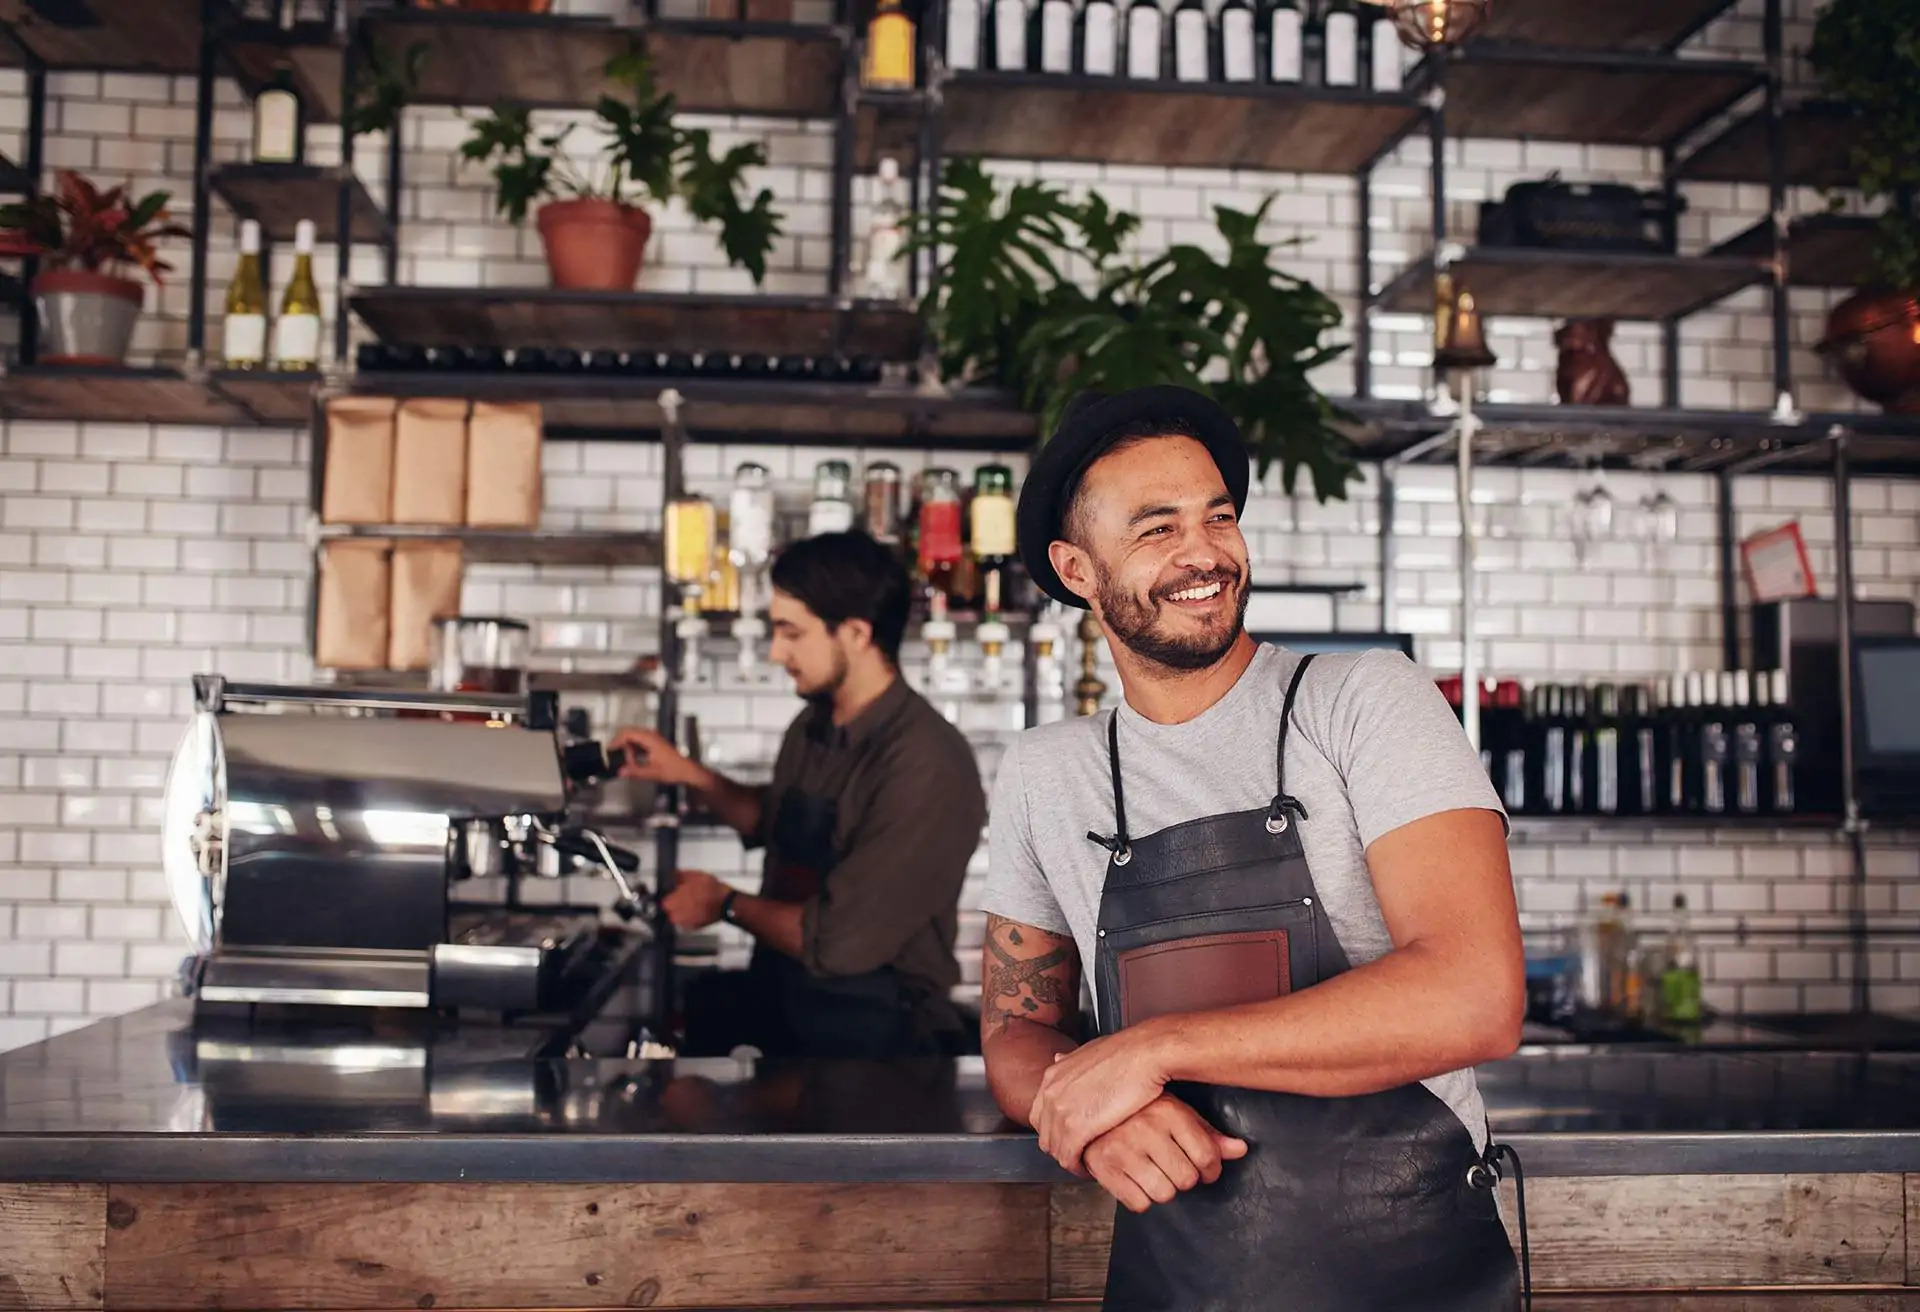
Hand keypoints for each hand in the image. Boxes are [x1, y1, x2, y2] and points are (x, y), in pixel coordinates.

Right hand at [608, 726, 707, 788]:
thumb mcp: (652, 773)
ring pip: (633, 738)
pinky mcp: (654, 743)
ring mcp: (653, 738)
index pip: (628, 733)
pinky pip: (639, 743)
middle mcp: (651, 735)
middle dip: (620, 745)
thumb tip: (621, 771)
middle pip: (629, 733)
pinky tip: (634, 762)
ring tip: (628, 764)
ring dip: (628, 750)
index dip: (616, 741)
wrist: (687, 771)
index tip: (609, 750)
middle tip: (615, 757)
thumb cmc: (674, 770)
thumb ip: (635, 772)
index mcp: (650, 739)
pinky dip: (633, 751)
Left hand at [660, 869, 730, 929]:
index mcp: (671, 903)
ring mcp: (685, 924)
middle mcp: (675, 916)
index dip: (669, 895)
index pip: (663, 901)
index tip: (675, 892)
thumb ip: (678, 876)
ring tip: (693, 902)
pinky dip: (691, 916)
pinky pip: (688, 921)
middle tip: (685, 896)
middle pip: (670, 910)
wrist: (726, 902)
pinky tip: (698, 909)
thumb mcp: (692, 875)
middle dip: (676, 904)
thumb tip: (671, 875)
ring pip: (679, 917)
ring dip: (683, 911)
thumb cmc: (709, 888)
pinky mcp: (694, 928)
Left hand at [1030, 1024, 1170, 1173]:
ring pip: (1055, 1148)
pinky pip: (1068, 1157)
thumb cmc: (1128, 1053)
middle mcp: (1050, 1093)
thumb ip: (1071, 1062)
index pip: (1040, 1114)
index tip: (1072, 1137)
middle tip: (1080, 1154)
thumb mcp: (1091, 1051)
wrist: (1144, 1054)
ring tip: (1088, 1164)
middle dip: (1060, 1146)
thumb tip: (1058, 1059)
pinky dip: (1078, 1167)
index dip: (1055, 1130)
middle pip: (1045, 1134)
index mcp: (1053, 1076)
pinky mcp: (1075, 1128)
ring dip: (1070, 1159)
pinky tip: (1092, 1169)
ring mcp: (1060, 1111)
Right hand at [1082, 1095, 1248, 1213]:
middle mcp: (1145, 1128)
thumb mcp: (1176, 1113)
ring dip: (1163, 1189)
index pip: (1206, 1156)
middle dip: (1185, 1178)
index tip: (1205, 1168)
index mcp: (1168, 1111)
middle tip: (1174, 1167)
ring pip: (1164, 1194)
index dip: (1211, 1169)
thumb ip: (1208, 1134)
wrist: (1086, 1106)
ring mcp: (1122, 1149)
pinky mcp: (1104, 1168)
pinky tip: (1135, 1179)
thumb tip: (1241, 1150)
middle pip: (1187, 1179)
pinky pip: (1138, 1204)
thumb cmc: (1138, 1111)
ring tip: (1154, 1172)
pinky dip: (1140, 1197)